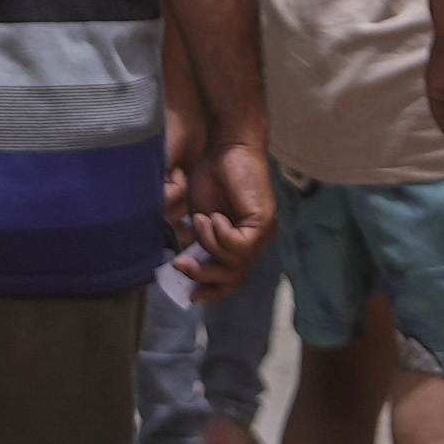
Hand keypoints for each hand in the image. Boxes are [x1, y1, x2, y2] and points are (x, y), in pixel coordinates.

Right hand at [173, 127, 277, 292]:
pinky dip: (219, 234)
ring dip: (209, 245)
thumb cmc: (211, 173)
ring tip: (199, 220)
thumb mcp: (198, 213)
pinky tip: (213, 216)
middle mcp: (254, 240)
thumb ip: (197, 238)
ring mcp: (262, 234)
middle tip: (179, 264)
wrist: (227, 146)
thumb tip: (182, 261)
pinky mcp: (263, 224)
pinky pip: (238, 247)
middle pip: (232, 277)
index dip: (212, 289)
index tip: (190, 296)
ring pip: (233, 263)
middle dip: (203, 276)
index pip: (230, 276)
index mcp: (238, 239)